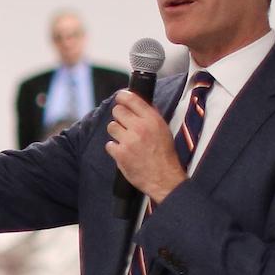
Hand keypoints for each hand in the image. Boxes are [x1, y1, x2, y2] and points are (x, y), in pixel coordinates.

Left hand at [105, 90, 185, 205]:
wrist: (164, 177)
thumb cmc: (165, 154)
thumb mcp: (163, 130)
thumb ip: (150, 116)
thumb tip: (137, 103)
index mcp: (152, 119)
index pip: (132, 99)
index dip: (123, 97)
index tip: (120, 98)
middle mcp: (140, 127)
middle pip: (117, 111)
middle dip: (119, 116)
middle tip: (125, 125)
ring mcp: (128, 141)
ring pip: (111, 126)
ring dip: (116, 132)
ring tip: (126, 140)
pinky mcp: (120, 154)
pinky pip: (109, 144)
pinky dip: (115, 148)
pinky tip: (124, 152)